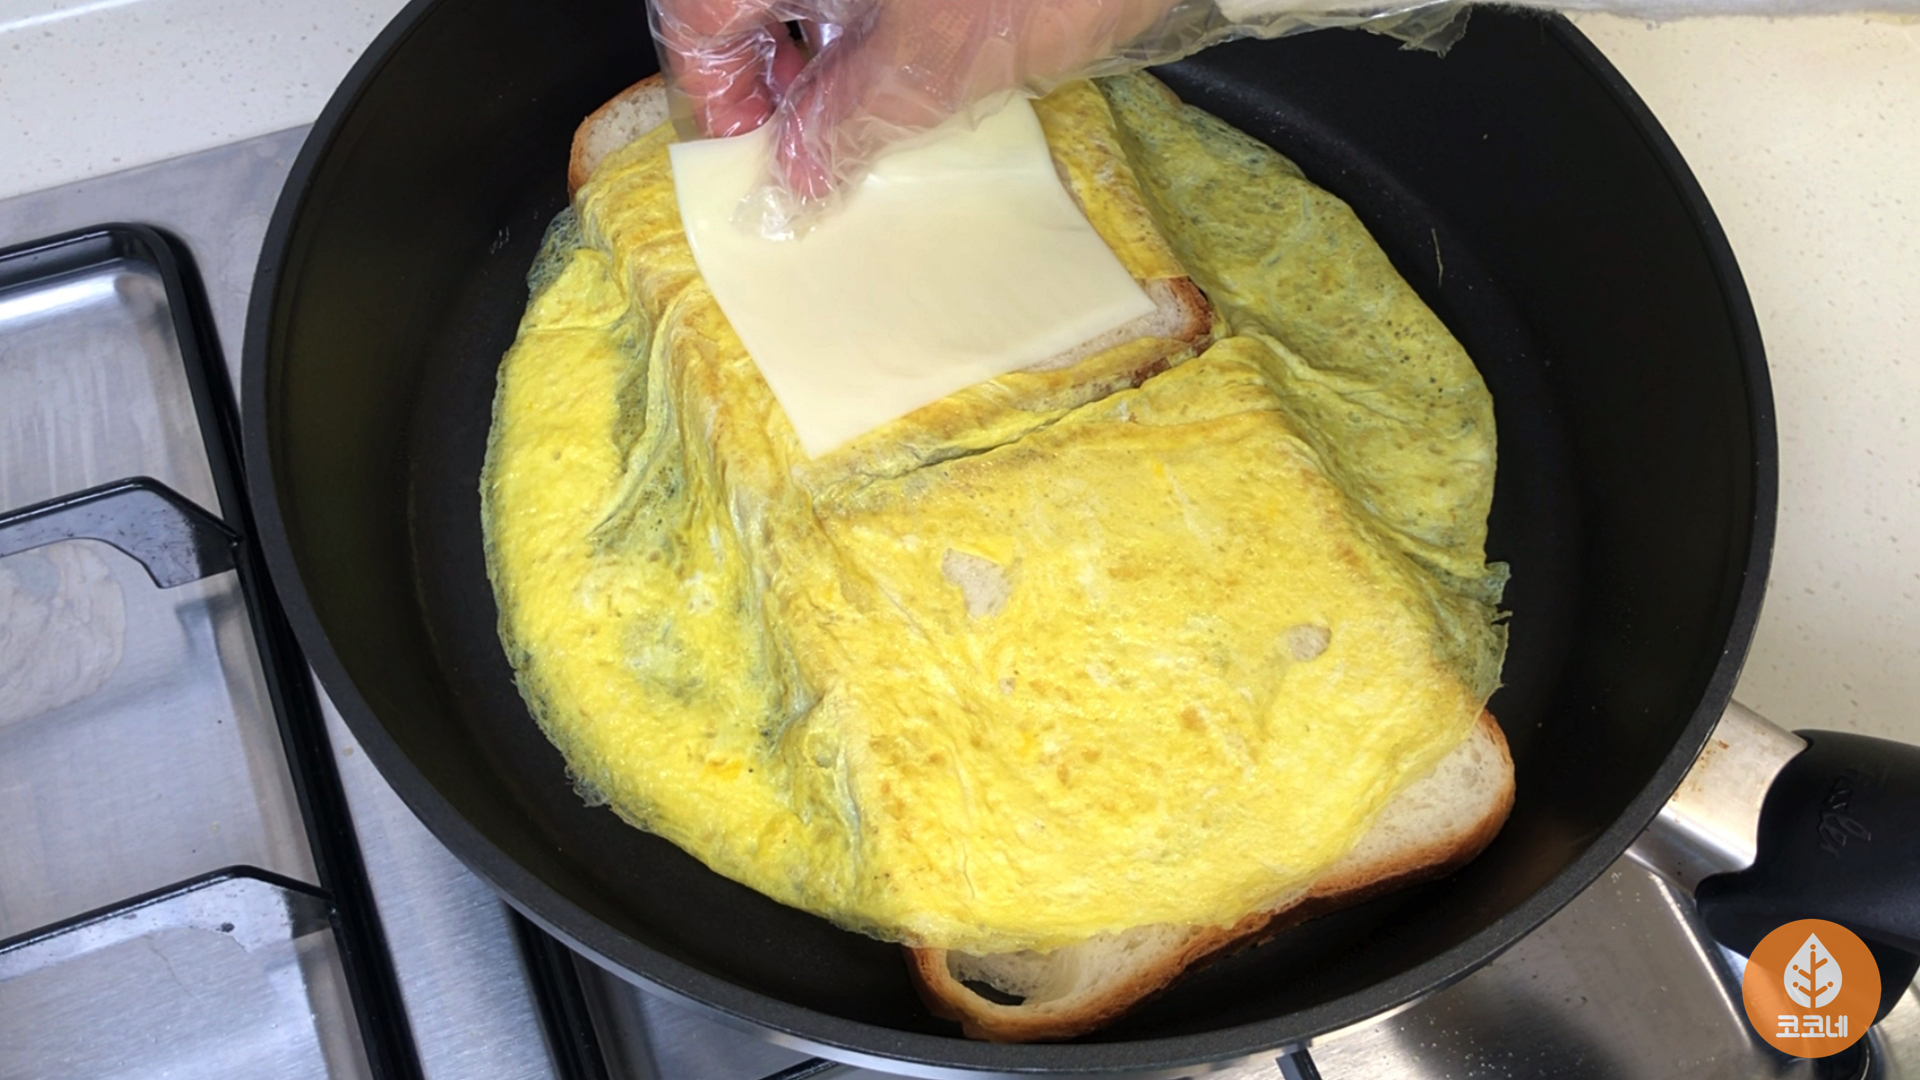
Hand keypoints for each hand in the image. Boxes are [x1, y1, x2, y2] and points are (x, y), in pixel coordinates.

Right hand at [650, 0, 1183, 223]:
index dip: (713, 98)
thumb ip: (842, 125)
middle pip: (745, 1)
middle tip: (803, 156)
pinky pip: (870, 4)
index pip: (695, 19)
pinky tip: (906, 80)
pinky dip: (871, 32)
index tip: (748, 164)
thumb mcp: (926, 69)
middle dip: (769, 78)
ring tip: (859, 128)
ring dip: (822, 57)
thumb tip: (791, 180)